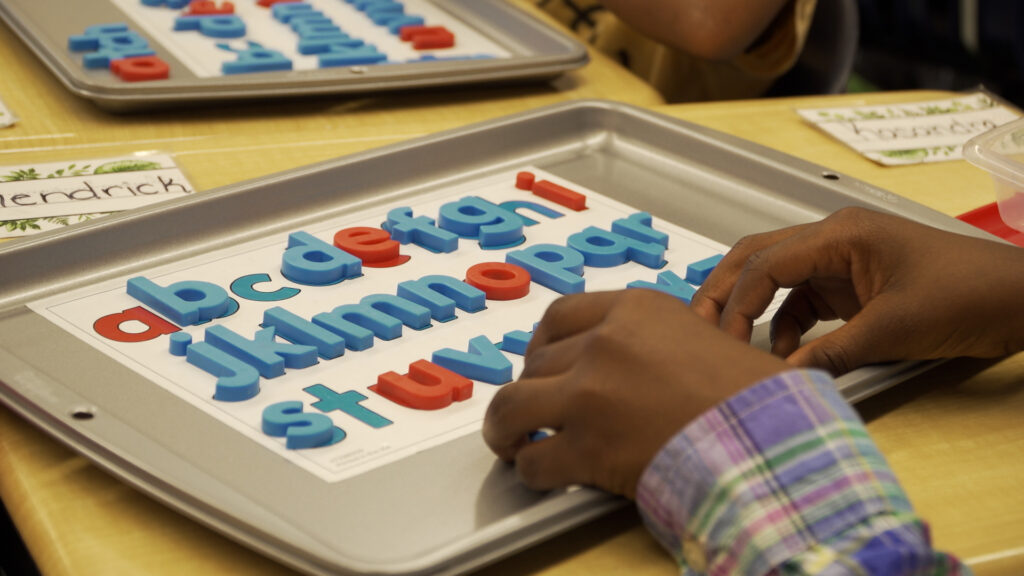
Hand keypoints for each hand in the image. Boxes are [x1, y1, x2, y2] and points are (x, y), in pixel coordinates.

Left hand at [482, 289, 787, 497]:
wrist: (776, 441)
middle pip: (536, 363)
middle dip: (533, 389)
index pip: (560, 317)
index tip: (539, 361)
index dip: (541, 345)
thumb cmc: (755, 399)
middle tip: (534, 409)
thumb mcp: (701, 338)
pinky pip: (534, 459)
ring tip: (512, 440)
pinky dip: (531, 470)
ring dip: (507, 427)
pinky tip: (542, 472)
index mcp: (635, 310)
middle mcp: (605, 345)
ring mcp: (590, 394)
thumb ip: (650, 341)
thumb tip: (620, 363)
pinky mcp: (587, 447)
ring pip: (514, 405)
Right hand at [691, 207, 1023, 373]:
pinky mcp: (852, 285)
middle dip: (726, 289)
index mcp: (842, 233)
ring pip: (777, 280)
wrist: (1020, 300)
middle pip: (759, 257)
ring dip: (754, 311)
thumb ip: (831, 353)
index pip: (766, 260)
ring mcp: (842, 261)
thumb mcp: (894, 329)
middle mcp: (835, 239)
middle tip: (696, 322)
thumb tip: (783, 377)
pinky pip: (803, 302)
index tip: (720, 335)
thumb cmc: (970, 294)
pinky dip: (786, 327)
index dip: (736, 298)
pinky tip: (783, 353)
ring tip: (732, 344)